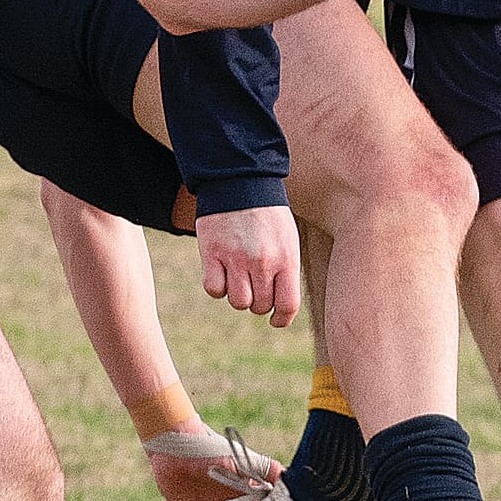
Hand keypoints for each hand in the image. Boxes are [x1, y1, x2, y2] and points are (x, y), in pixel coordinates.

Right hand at [197, 204, 300, 325]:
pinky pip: (214, 289)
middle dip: (258, 302)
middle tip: (254, 284)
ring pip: (238, 302)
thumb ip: (286, 270)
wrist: (239, 179)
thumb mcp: (287, 238)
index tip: (275, 320)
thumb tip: (281, 306)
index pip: (287, 304)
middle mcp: (263, 261)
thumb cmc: (267, 212)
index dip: (281, 319)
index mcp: (286, 257)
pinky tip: (220, 272)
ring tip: (238, 278)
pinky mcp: (212, 252)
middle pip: (260, 306)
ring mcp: (236, 258)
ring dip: (238, 296)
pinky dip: (217, 287)